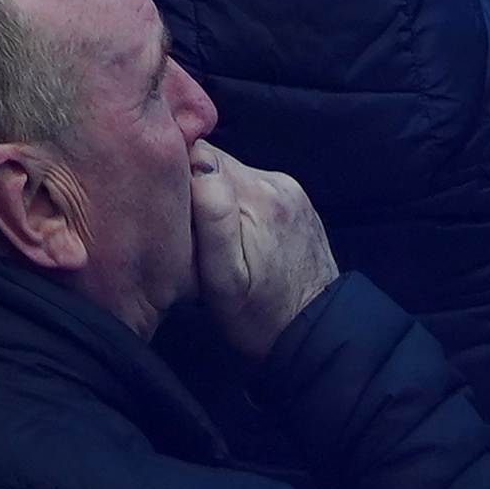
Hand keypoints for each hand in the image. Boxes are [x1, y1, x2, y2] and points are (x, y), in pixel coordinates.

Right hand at [181, 141, 336, 358]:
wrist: (317, 334)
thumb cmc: (261, 316)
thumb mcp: (224, 280)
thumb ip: (210, 218)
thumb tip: (197, 160)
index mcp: (258, 195)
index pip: (198, 153)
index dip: (177, 176)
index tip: (172, 211)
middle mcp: (278, 181)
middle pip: (216, 162)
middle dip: (195, 189)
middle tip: (191, 233)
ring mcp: (292, 190)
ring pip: (232, 175)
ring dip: (216, 198)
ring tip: (214, 239)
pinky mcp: (297, 201)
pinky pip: (253, 188)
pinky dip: (238, 205)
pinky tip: (239, 237)